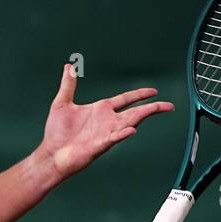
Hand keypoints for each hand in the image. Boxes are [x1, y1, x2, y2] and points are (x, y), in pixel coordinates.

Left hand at [39, 66, 173, 178]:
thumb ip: (68, 85)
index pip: (126, 99)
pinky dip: (122, 134)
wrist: (51, 154)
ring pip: (130, 123)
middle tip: (169, 106)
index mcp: (101, 109)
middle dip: (152, 108)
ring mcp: (105, 133)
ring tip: (157, 109)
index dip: (139, 95)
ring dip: (143, 116)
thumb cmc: (56, 133)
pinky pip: (114, 138)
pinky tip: (131, 130)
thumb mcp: (62, 103)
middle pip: (135, 112)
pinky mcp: (99, 145)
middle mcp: (107, 121)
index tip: (153, 91)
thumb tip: (68, 67)